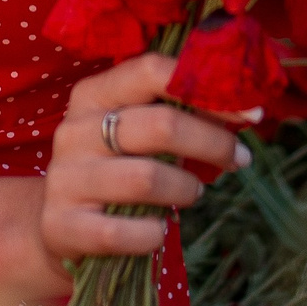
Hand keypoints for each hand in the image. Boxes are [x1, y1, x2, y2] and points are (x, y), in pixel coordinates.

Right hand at [40, 53, 251, 272]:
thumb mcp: (134, 131)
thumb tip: (246, 111)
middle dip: (212, 143)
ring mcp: (66, 178)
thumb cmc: (115, 168)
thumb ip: (178, 114)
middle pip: (160, 124)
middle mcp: (75, 130)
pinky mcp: (61, 225)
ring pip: (147, 178)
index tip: (249, 112)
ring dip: (185, 189)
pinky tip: (159, 231)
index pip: (153, 71)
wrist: (56, 225)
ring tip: (193, 193)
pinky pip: (121, 231)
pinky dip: (153, 233)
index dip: (208, 90)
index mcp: (94, 94)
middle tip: (238, 159)